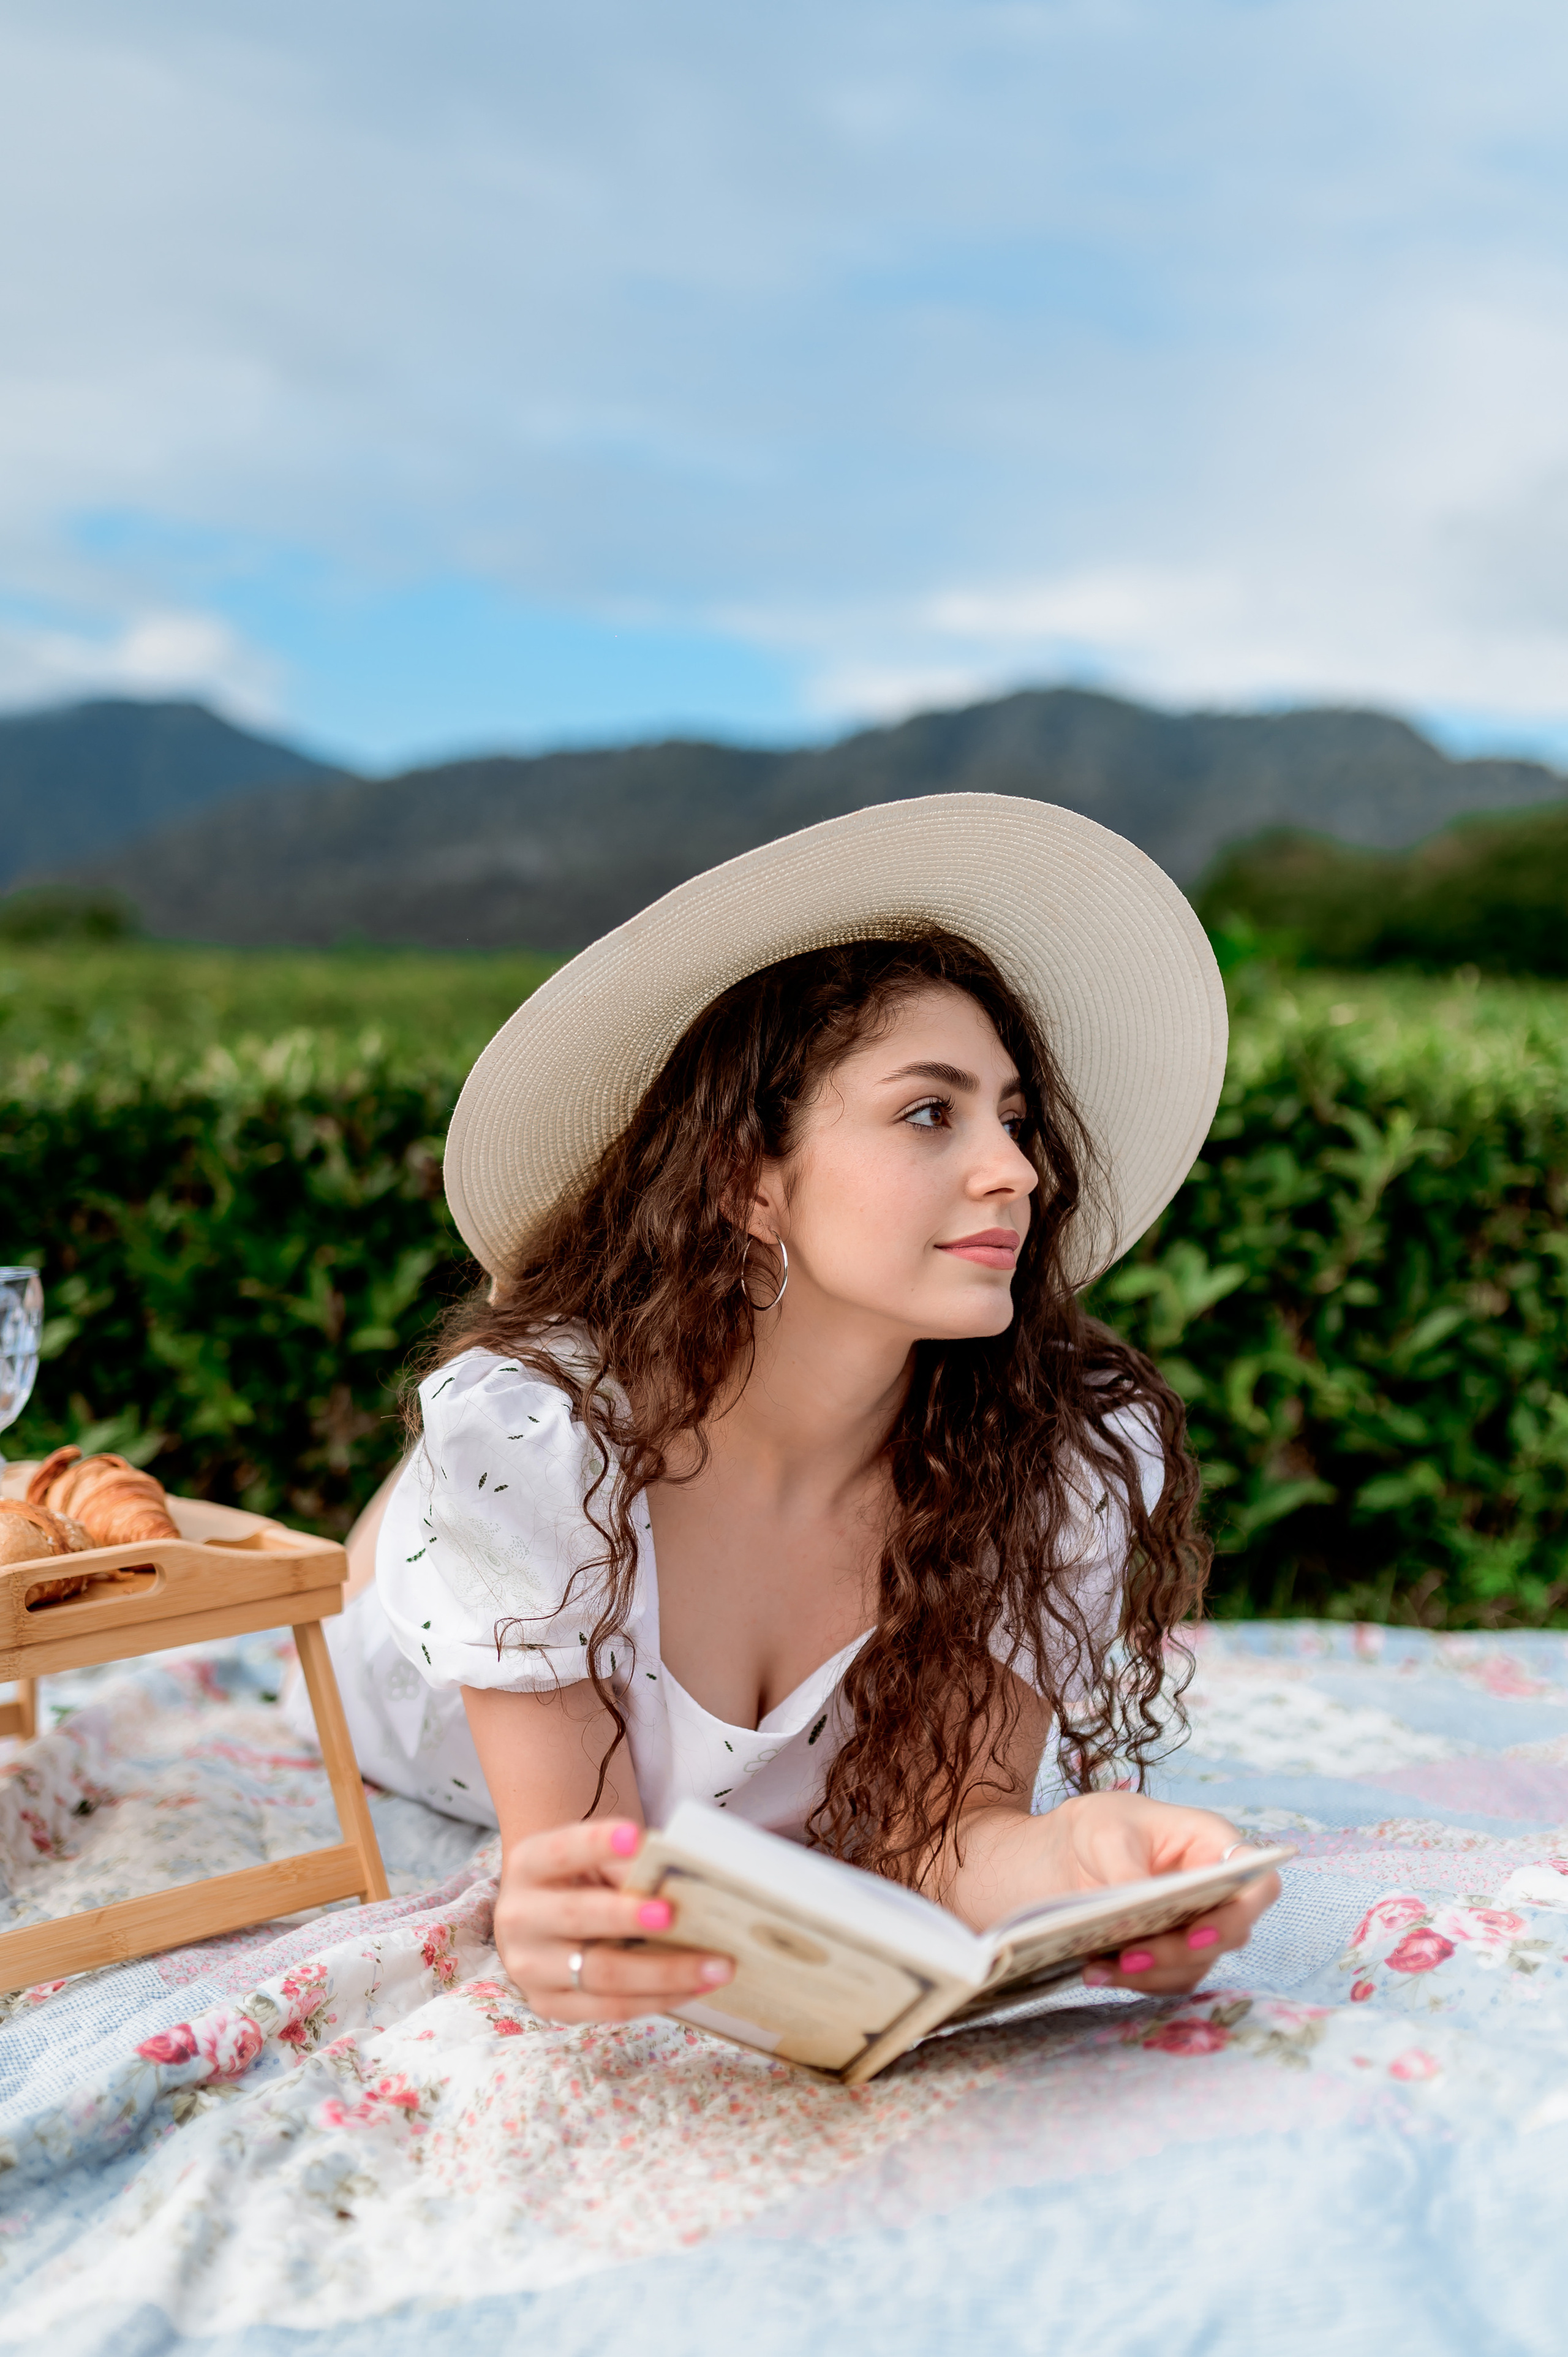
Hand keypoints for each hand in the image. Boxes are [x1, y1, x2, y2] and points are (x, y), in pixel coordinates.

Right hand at [491, 1817, 736, 2022]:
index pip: (561, 1850)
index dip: (596, 1842)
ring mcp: (530, 1968)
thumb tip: (683, 1880)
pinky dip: (659, 1998)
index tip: (637, 1835)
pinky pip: (611, 2008)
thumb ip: (627, 1867)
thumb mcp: (592, 1861)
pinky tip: (697, 1987)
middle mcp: (519, 1917)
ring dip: (665, 1971)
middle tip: (674, 1914)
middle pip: (578, 1915)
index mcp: (528, 1866)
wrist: (539, 1920)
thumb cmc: (581, 1881)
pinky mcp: (550, 2005)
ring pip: (602, 1972)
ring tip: (717, 1965)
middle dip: (628, 1917)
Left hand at [1053, 1792, 1280, 1996]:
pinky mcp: (1171, 1951)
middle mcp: (1216, 1891)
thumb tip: (1133, 1915)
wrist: (1076, 1844)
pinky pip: (1167, 1978)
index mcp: (1214, 1847)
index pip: (1258, 1884)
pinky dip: (1135, 1981)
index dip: (1240, 1915)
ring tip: (1104, 1968)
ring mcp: (1196, 1924)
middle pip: (1228, 1935)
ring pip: (1196, 1964)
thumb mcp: (1108, 1834)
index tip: (1197, 1933)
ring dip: (1155, 1973)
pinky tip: (1097, 1971)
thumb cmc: (1106, 1822)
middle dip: (1181, 1953)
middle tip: (1132, 1956)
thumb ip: (1125, 1869)